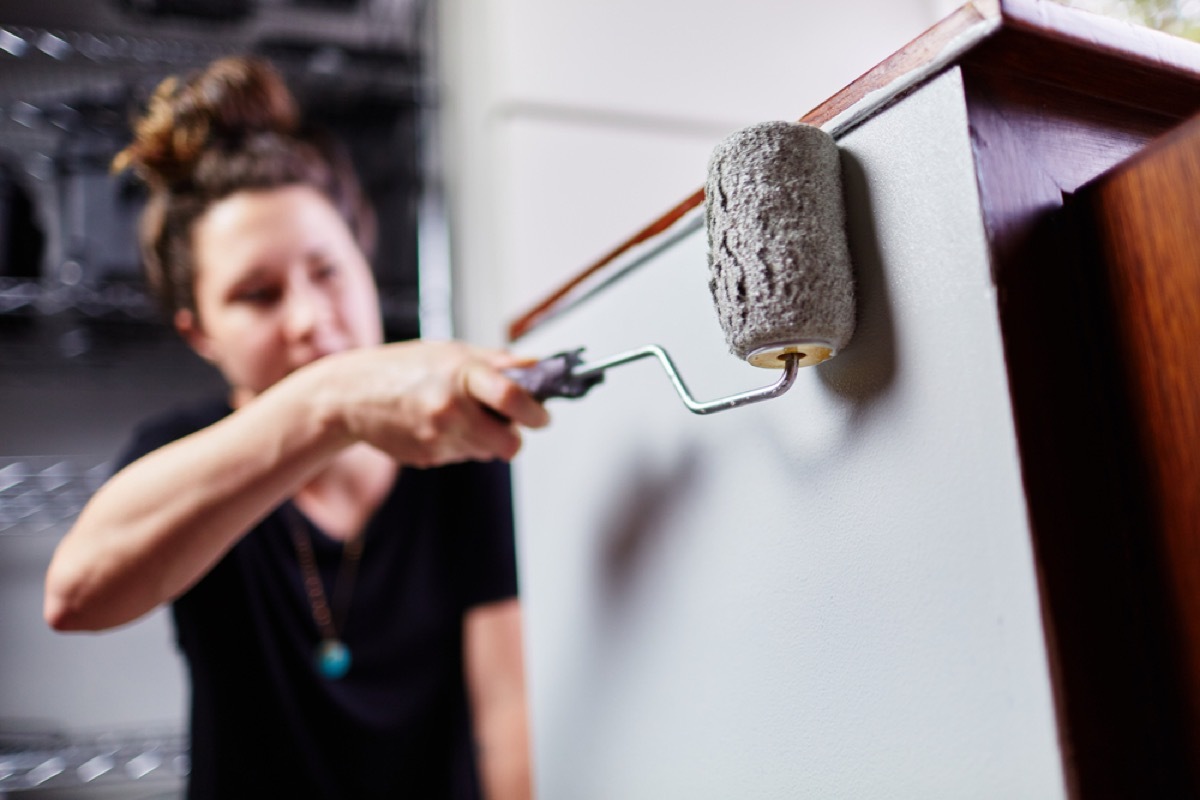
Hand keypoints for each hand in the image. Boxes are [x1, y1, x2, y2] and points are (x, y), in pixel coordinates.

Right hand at [304, 340, 550, 465]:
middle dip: (514, 436)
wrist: (351, 395)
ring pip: (488, 452)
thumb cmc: (404, 368)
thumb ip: (497, 362)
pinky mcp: (428, 458)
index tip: (544, 415)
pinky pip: (462, 456)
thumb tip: (540, 368)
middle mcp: (450, 409)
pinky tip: (437, 425)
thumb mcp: (451, 352)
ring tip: (461, 415)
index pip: (513, 398)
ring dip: (485, 439)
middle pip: (509, 443)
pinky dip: (460, 444)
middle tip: (510, 423)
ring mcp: (438, 437)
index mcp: (461, 374)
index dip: (537, 412)